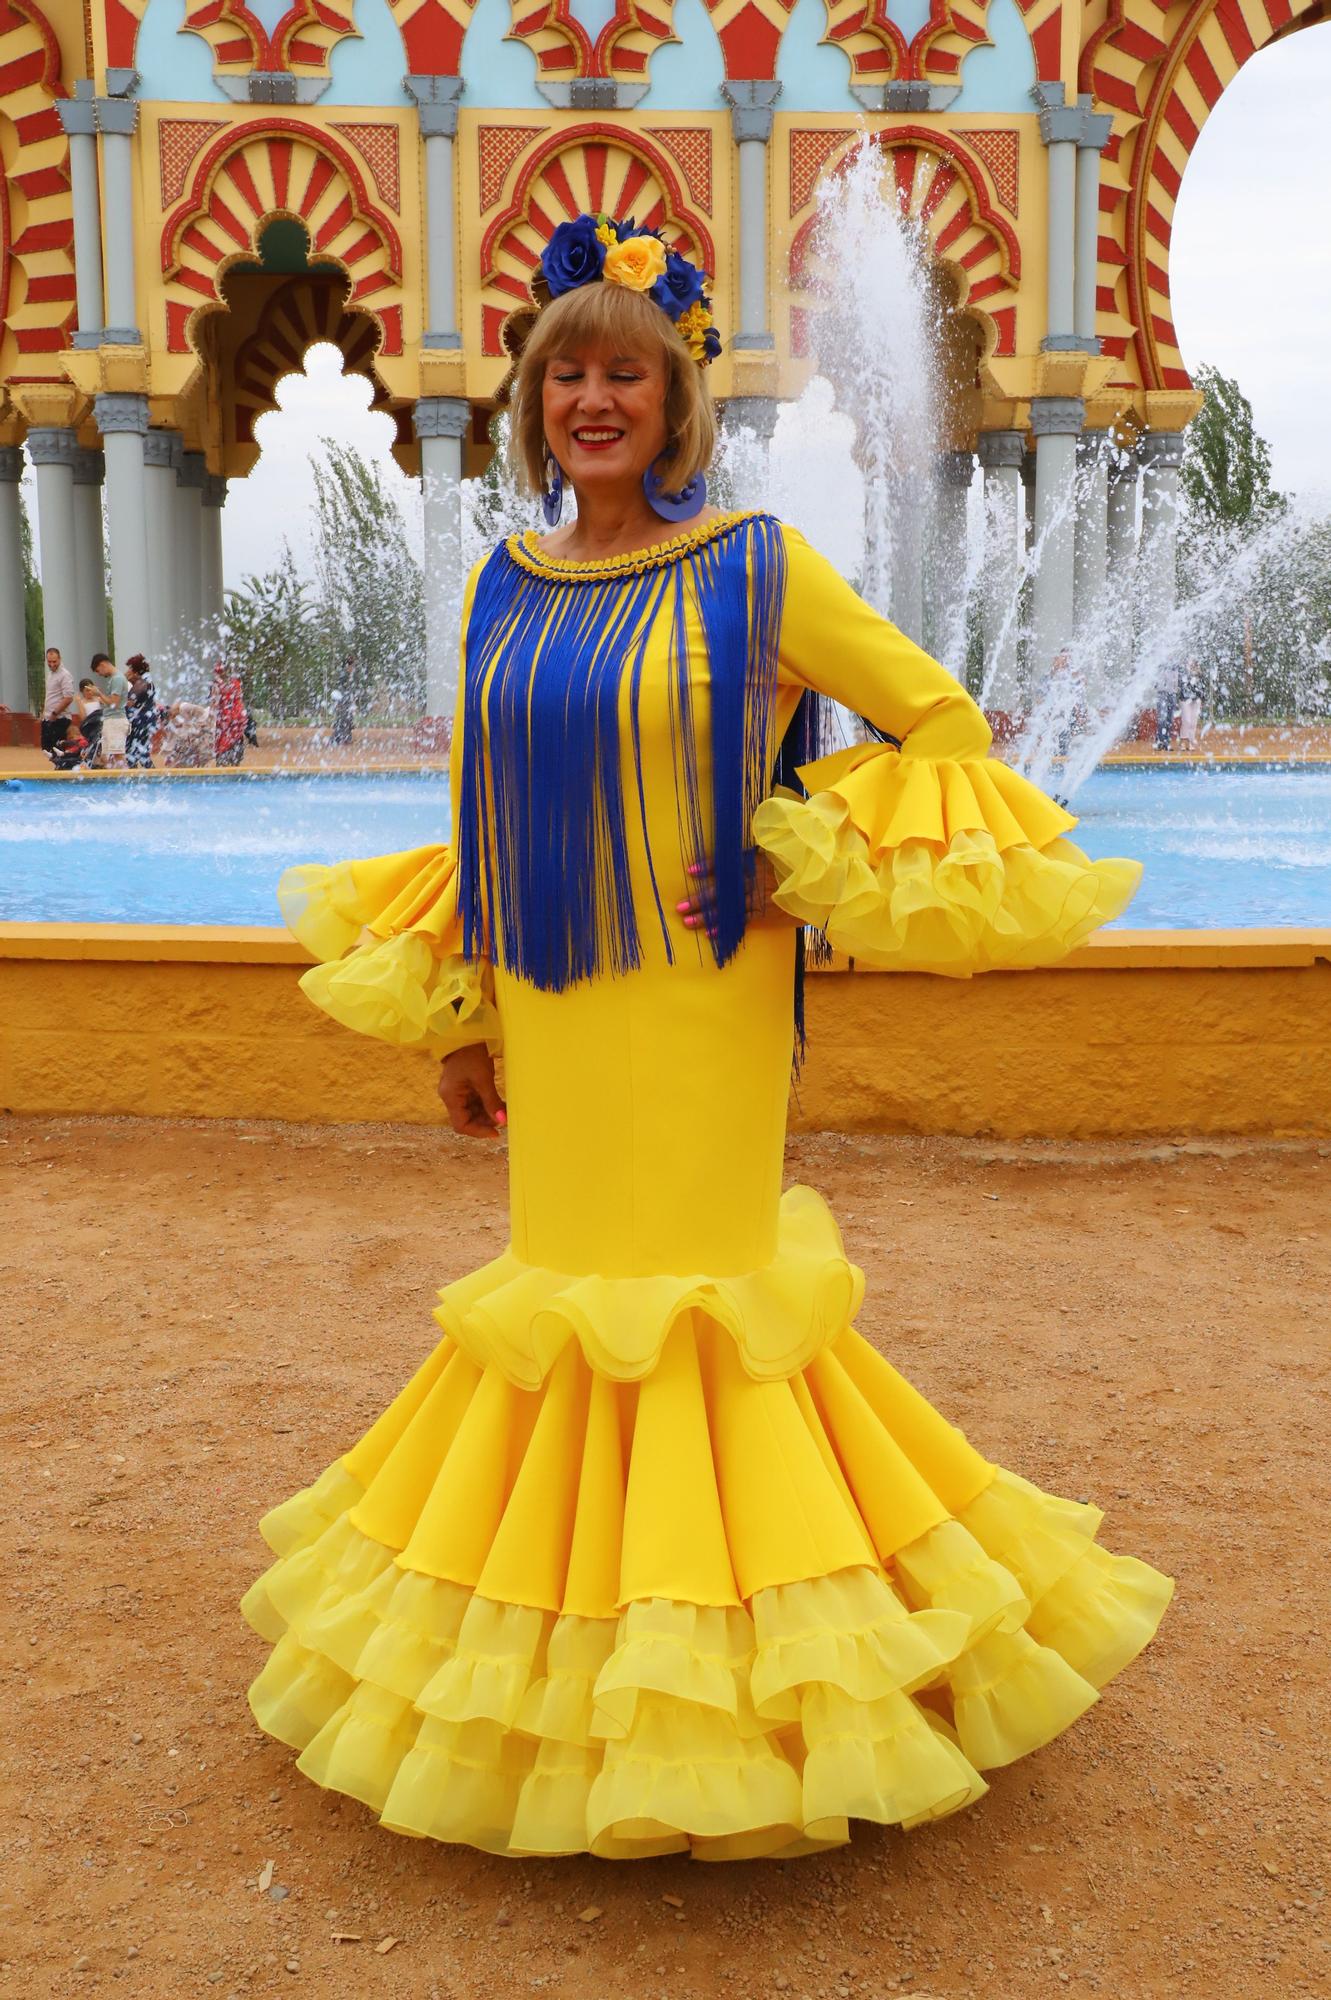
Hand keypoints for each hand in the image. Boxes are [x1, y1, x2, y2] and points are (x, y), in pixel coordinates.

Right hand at [438, 1044, 506, 1139]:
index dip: (478, 1131)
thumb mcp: (483, 1079)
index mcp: (450, 1096)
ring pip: (473, 1112)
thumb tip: (503, 1121)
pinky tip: (501, 1104)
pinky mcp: (464, 1088)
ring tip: (506, 1110)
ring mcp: (457, 1092)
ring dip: (489, 1114)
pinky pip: (475, 1103)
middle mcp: (451, 1097)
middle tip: (505, 1119)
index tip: (496, 1132)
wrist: (467, 1034)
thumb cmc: (472, 1054)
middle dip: (486, 1122)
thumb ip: (492, 1102)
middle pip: (467, 1119)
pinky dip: (488, 1105)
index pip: (461, 1125)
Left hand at [676, 852, 797, 937]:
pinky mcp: (768, 915)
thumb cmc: (804, 864)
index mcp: (757, 861)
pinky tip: (711, 933)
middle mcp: (755, 880)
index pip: (728, 863)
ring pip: (728, 908)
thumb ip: (764, 851)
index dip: (709, 867)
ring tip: (687, 921)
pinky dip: (726, 927)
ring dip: (707, 916)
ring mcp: (760, 899)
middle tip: (679, 906)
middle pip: (722, 890)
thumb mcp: (784, 851)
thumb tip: (748, 849)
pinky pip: (742, 922)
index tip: (691, 871)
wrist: (825, 885)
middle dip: (700, 899)